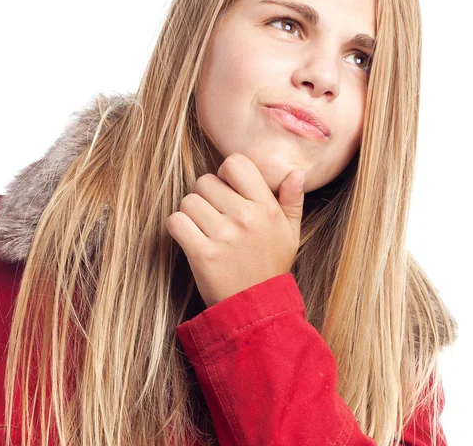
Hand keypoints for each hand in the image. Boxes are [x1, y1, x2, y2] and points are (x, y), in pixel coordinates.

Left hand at [166, 152, 305, 308]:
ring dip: (191, 213)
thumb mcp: (290, 232)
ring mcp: (223, 235)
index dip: (225, 173)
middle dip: (206, 196)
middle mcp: (246, 216)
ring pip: (188, 200)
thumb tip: (296, 172)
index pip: (235, 163)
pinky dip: (179, 228)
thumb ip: (293, 200)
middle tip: (216, 215)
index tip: (227, 190)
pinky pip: (176, 221)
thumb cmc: (271, 265)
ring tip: (205, 229)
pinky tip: (191, 238)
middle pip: (205, 181)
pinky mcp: (202, 253)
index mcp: (266, 207)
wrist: (257, 308)